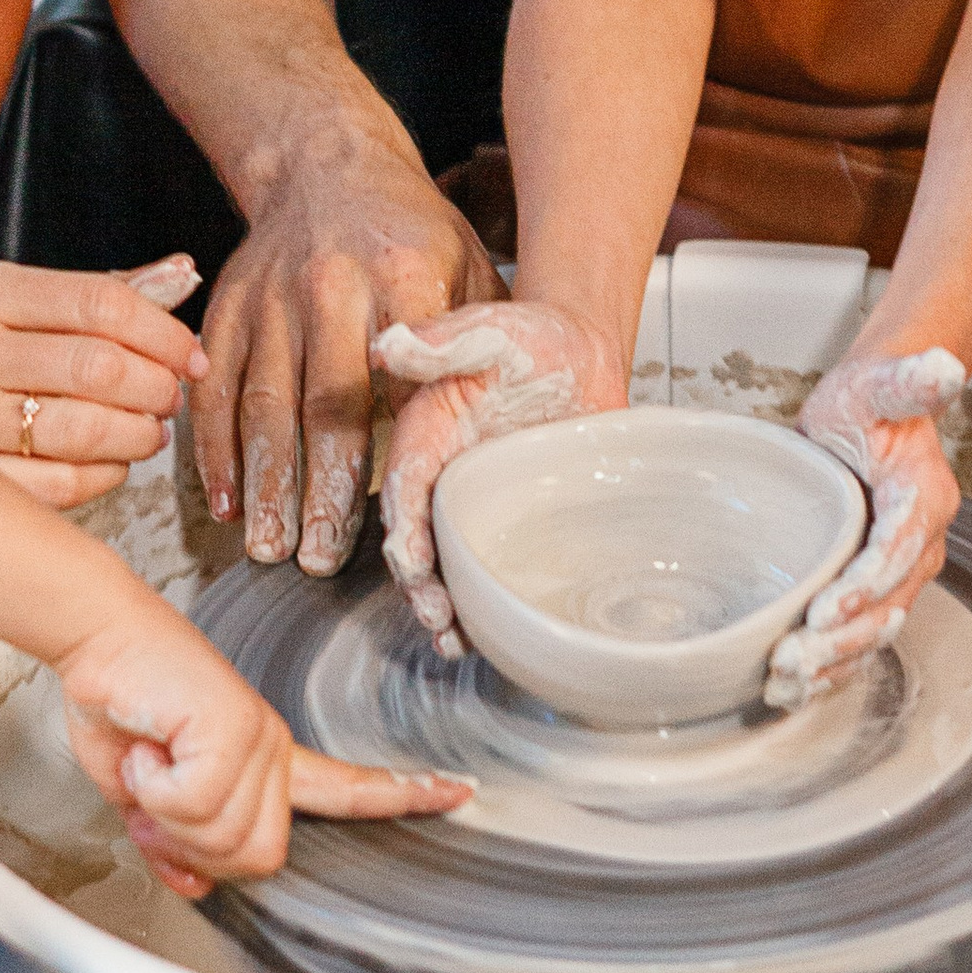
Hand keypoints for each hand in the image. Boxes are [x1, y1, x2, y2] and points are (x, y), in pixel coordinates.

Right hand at [0, 253, 204, 508]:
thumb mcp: (12, 301)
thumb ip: (99, 290)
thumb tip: (183, 274)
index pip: (101, 302)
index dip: (165, 333)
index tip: (190, 357)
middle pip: (99, 366)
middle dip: (156, 387)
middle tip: (169, 397)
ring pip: (83, 430)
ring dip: (138, 435)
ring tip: (148, 431)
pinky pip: (58, 485)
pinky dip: (103, 475)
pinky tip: (109, 462)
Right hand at [53, 586, 471, 897]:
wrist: (95, 638)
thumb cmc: (118, 701)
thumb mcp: (141, 794)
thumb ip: (172, 839)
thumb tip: (192, 882)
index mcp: (262, 759)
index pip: (344, 787)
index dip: (399, 797)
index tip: (455, 791)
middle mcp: (272, 746)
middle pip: (261, 856)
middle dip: (198, 847)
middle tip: (158, 798)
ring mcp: (258, 734)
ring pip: (224, 835)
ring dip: (166, 813)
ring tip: (148, 760)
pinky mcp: (232, 724)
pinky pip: (194, 802)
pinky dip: (153, 788)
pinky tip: (145, 749)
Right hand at [196, 131, 496, 577]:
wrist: (325, 165)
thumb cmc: (409, 231)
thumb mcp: (467, 264)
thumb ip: (478, 341)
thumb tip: (503, 430)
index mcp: (401, 275)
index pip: (398, 381)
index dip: (394, 453)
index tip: (398, 515)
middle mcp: (328, 287)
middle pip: (322, 405)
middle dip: (319, 490)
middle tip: (319, 558)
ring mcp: (269, 299)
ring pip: (263, 404)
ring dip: (264, 484)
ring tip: (270, 546)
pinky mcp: (226, 309)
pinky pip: (215, 389)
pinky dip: (215, 450)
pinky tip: (226, 500)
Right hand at [371, 301, 628, 649]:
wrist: (584, 355)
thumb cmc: (533, 337)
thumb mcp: (491, 332)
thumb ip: (444, 341)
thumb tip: (386, 344)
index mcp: (427, 435)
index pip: (403, 490)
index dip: (402, 531)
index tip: (412, 565)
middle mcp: (442, 477)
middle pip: (417, 542)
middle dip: (419, 587)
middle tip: (437, 619)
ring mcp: (474, 505)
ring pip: (447, 567)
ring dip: (445, 607)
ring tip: (454, 640)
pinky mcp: (508, 523)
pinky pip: (487, 570)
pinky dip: (482, 605)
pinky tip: (486, 635)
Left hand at [775, 346, 967, 704]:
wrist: (868, 415)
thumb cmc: (869, 401)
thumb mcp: (879, 383)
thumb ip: (908, 379)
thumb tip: (942, 366)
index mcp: (924, 498)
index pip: (898, 550)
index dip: (865, 583)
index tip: (826, 609)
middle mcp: (921, 544)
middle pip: (887, 605)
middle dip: (841, 640)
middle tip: (790, 660)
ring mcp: (900, 572)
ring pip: (874, 631)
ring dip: (834, 664)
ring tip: (786, 682)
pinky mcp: (876, 588)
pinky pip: (862, 636)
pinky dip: (834, 667)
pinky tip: (798, 687)